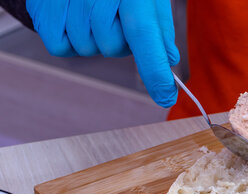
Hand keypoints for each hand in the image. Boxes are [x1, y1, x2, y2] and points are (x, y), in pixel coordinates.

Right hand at [26, 0, 179, 107]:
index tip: (166, 96)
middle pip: (113, 48)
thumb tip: (169, 59)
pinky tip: (72, 16)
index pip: (146, 39)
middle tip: (114, 13)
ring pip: (87, 48)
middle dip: (118, 39)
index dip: (156, 72)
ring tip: (90, 8)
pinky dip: (68, 38)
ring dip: (92, 37)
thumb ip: (160, 26)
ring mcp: (69, 4)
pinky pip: (61, 47)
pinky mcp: (44, 12)